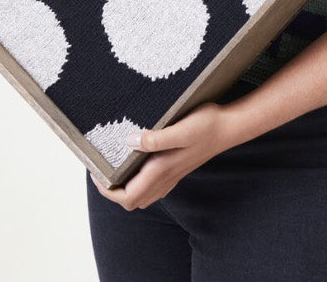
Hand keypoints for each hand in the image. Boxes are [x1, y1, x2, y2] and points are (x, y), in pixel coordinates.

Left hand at [89, 100, 234, 210]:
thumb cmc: (207, 125)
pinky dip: (138, 183)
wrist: (229, 127)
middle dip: (112, 191)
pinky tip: (137, 164)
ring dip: (125, 188)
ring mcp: (173, 176)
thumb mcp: (180, 128)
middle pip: (132, 201)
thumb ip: (155, 138)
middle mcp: (165, 178)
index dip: (107, 191)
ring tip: (114, 167)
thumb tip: (128, 142)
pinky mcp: (177, 169)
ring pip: (142, 196)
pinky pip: (153, 187)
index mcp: (161, 170)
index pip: (127, 196)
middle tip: (101, 169)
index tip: (96, 172)